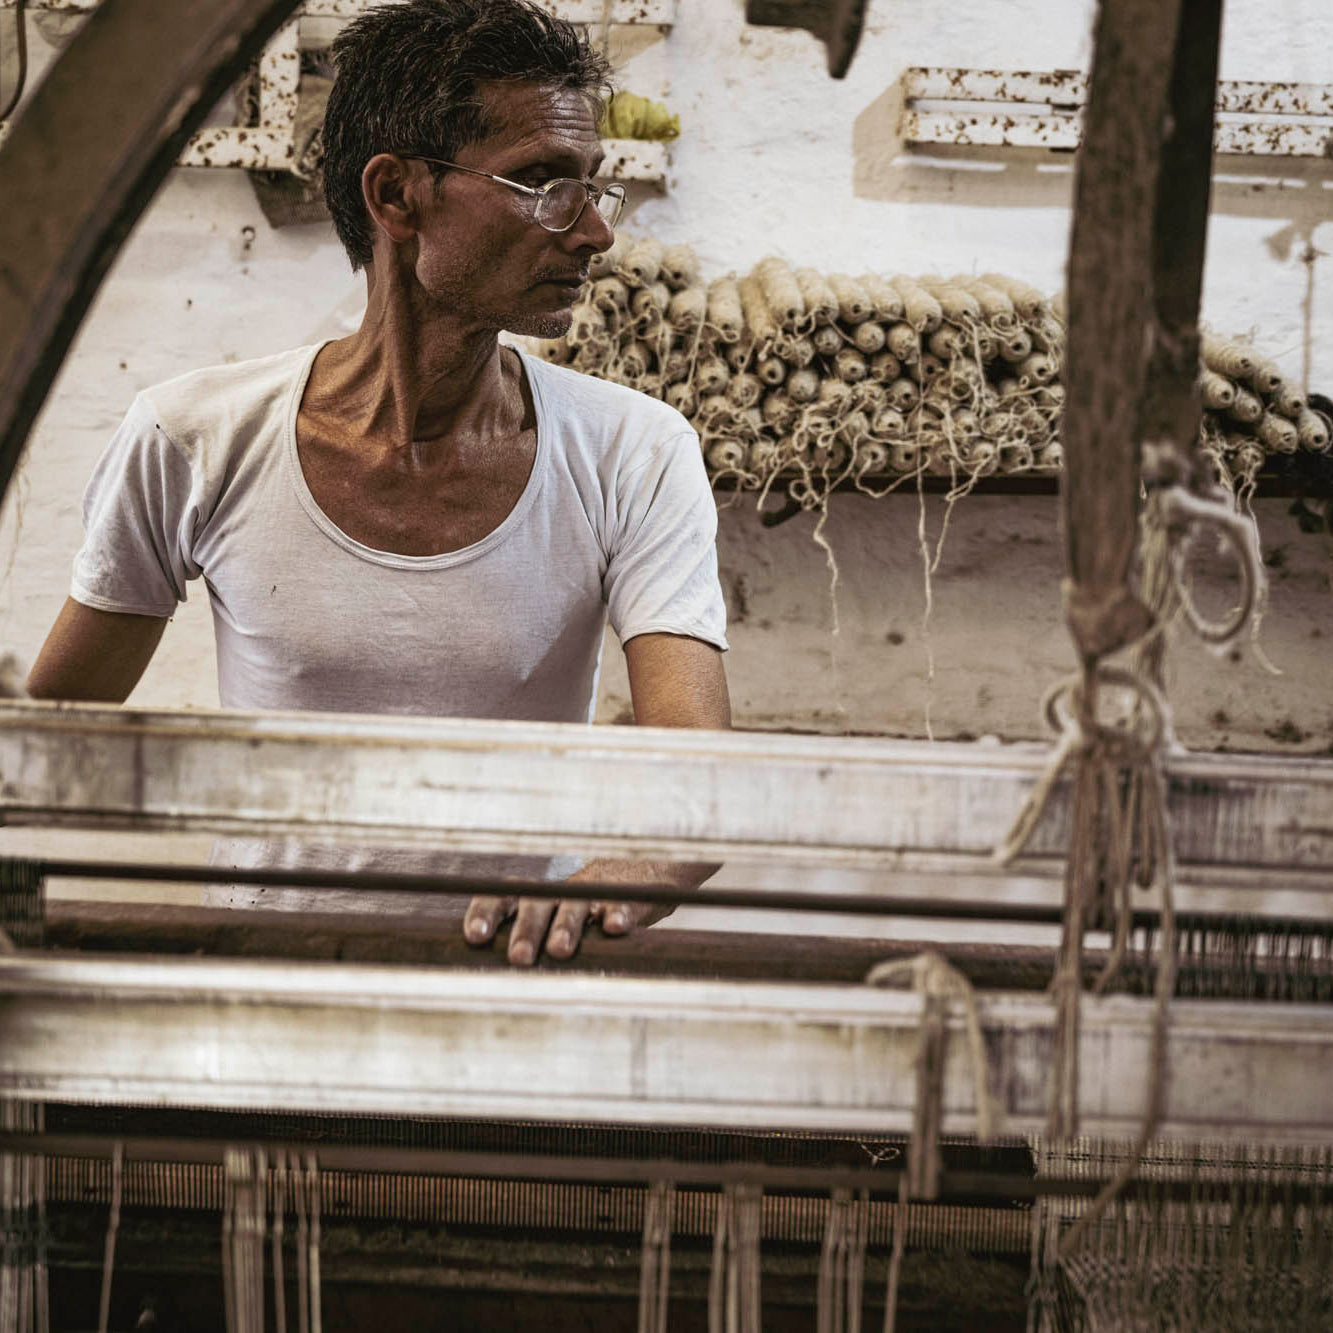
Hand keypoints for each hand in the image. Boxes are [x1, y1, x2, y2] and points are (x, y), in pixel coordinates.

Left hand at [462, 895, 671, 965]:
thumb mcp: (555, 919)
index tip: (475, 937)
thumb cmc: (586, 910)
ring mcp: (593, 892)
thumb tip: (491, 984)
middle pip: (537, 904)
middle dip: (526, 930)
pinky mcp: (626, 896)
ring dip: (565, 926)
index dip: (488, 913)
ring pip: (575, 905)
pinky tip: (613, 928)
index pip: (505, 897)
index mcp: (538, 897)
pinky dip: (616, 913)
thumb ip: (530, 942)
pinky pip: (620, 903)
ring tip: (559, 950)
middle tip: (518, 957)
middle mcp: (561, 891)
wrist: (642, 878)